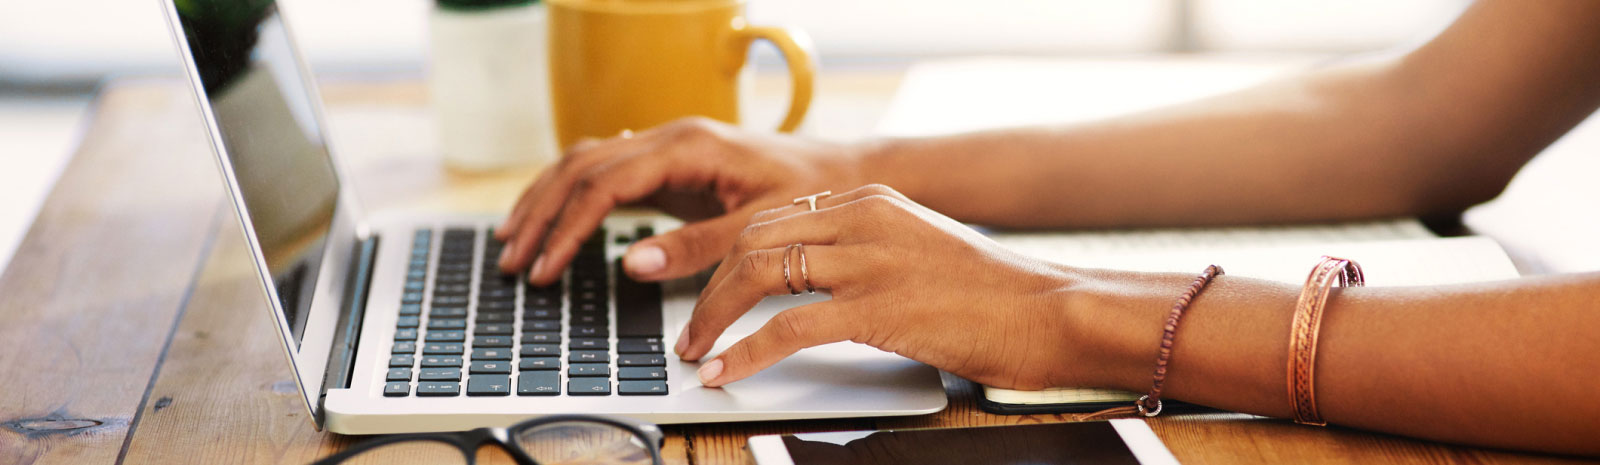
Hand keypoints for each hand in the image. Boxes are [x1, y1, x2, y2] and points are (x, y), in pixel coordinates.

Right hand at [495, 117, 861, 284]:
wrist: (845, 172)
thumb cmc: (812, 194)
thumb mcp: (758, 227)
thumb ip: (697, 246)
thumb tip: (633, 263)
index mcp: (688, 146)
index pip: (603, 183)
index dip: (567, 228)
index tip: (546, 268)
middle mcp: (670, 137)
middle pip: (580, 167)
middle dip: (541, 214)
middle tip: (513, 260)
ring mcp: (668, 146)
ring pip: (585, 162)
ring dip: (546, 200)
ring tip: (514, 241)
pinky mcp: (671, 163)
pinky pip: (606, 170)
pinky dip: (571, 194)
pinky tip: (553, 216)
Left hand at [678, 184, 1091, 389]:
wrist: (1050, 311)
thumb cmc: (993, 293)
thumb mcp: (919, 248)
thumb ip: (867, 249)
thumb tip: (812, 280)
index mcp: (871, 201)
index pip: (773, 218)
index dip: (728, 258)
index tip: (708, 291)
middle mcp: (864, 220)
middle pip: (754, 241)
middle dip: (709, 288)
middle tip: (691, 328)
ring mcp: (870, 261)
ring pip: (759, 275)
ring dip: (714, 317)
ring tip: (696, 351)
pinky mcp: (878, 307)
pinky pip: (787, 327)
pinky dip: (745, 352)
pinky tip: (726, 371)